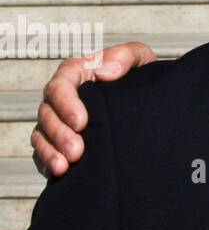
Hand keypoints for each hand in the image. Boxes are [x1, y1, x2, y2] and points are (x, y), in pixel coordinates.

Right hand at [31, 42, 156, 177]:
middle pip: (47, 113)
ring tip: (65, 167)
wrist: (146, 100)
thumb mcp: (139, 58)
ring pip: (41, 134)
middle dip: (59, 134)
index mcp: (77, 72)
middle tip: (77, 152)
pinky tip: (58, 173)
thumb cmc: (138, 74)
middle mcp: (62, 96)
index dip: (66, 104)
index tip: (82, 123)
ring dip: (51, 151)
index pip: (60, 84)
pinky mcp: (58, 140)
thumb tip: (104, 70)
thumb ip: (124, 56)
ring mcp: (58, 119)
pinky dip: (47, 162)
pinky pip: (43, 152)